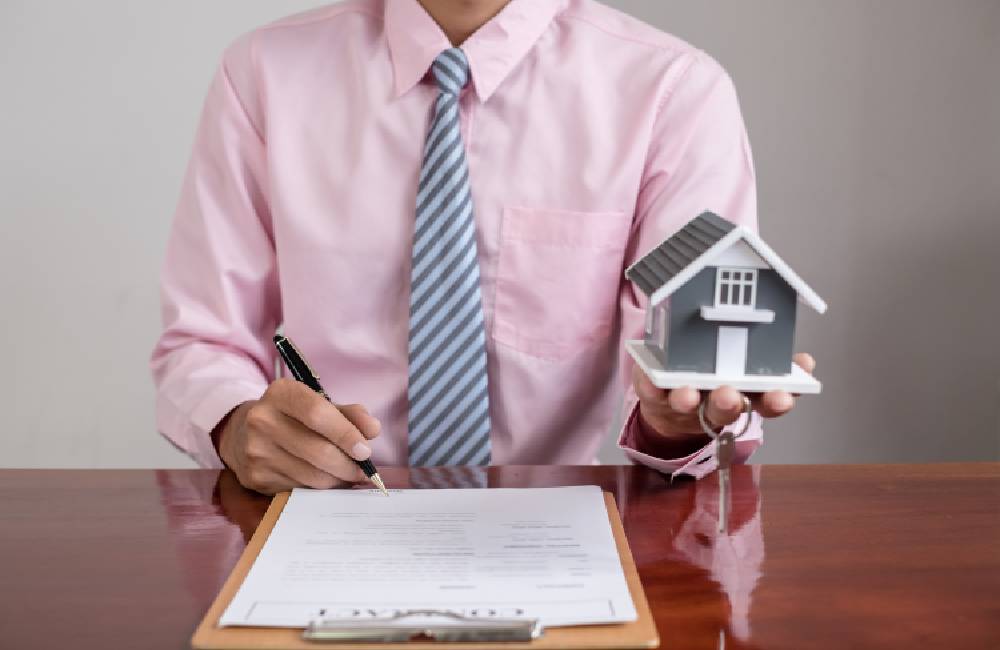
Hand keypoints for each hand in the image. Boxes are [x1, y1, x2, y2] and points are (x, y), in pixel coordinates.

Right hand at [216, 378, 380, 494]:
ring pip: (312, 476)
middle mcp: (262, 420)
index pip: (318, 414)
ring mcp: (256, 451)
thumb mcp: (317, 404)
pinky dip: (320, 489)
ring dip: (338, 480)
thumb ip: (349, 413)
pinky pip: (300, 489)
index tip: (365, 450)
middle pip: (318, 450)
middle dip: (348, 465)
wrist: (241, 433)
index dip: (346, 434)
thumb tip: (373, 430)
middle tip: (363, 470)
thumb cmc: (291, 417)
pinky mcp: (256, 478)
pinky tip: (325, 480)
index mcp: (281, 393)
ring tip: (348, 475)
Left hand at [632, 353, 815, 451]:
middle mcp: (713, 403)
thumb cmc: (717, 385)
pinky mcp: (654, 394)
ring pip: (688, 403)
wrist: (671, 408)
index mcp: (744, 397)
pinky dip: (649, 383)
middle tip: (731, 395)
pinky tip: (649, 378)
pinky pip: (649, 389)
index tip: (784, 396)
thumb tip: (806, 362)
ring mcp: (683, 401)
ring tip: (689, 394)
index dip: (776, 402)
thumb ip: (778, 370)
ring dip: (689, 399)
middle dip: (728, 403)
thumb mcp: (750, 376)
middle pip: (725, 408)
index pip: (765, 403)